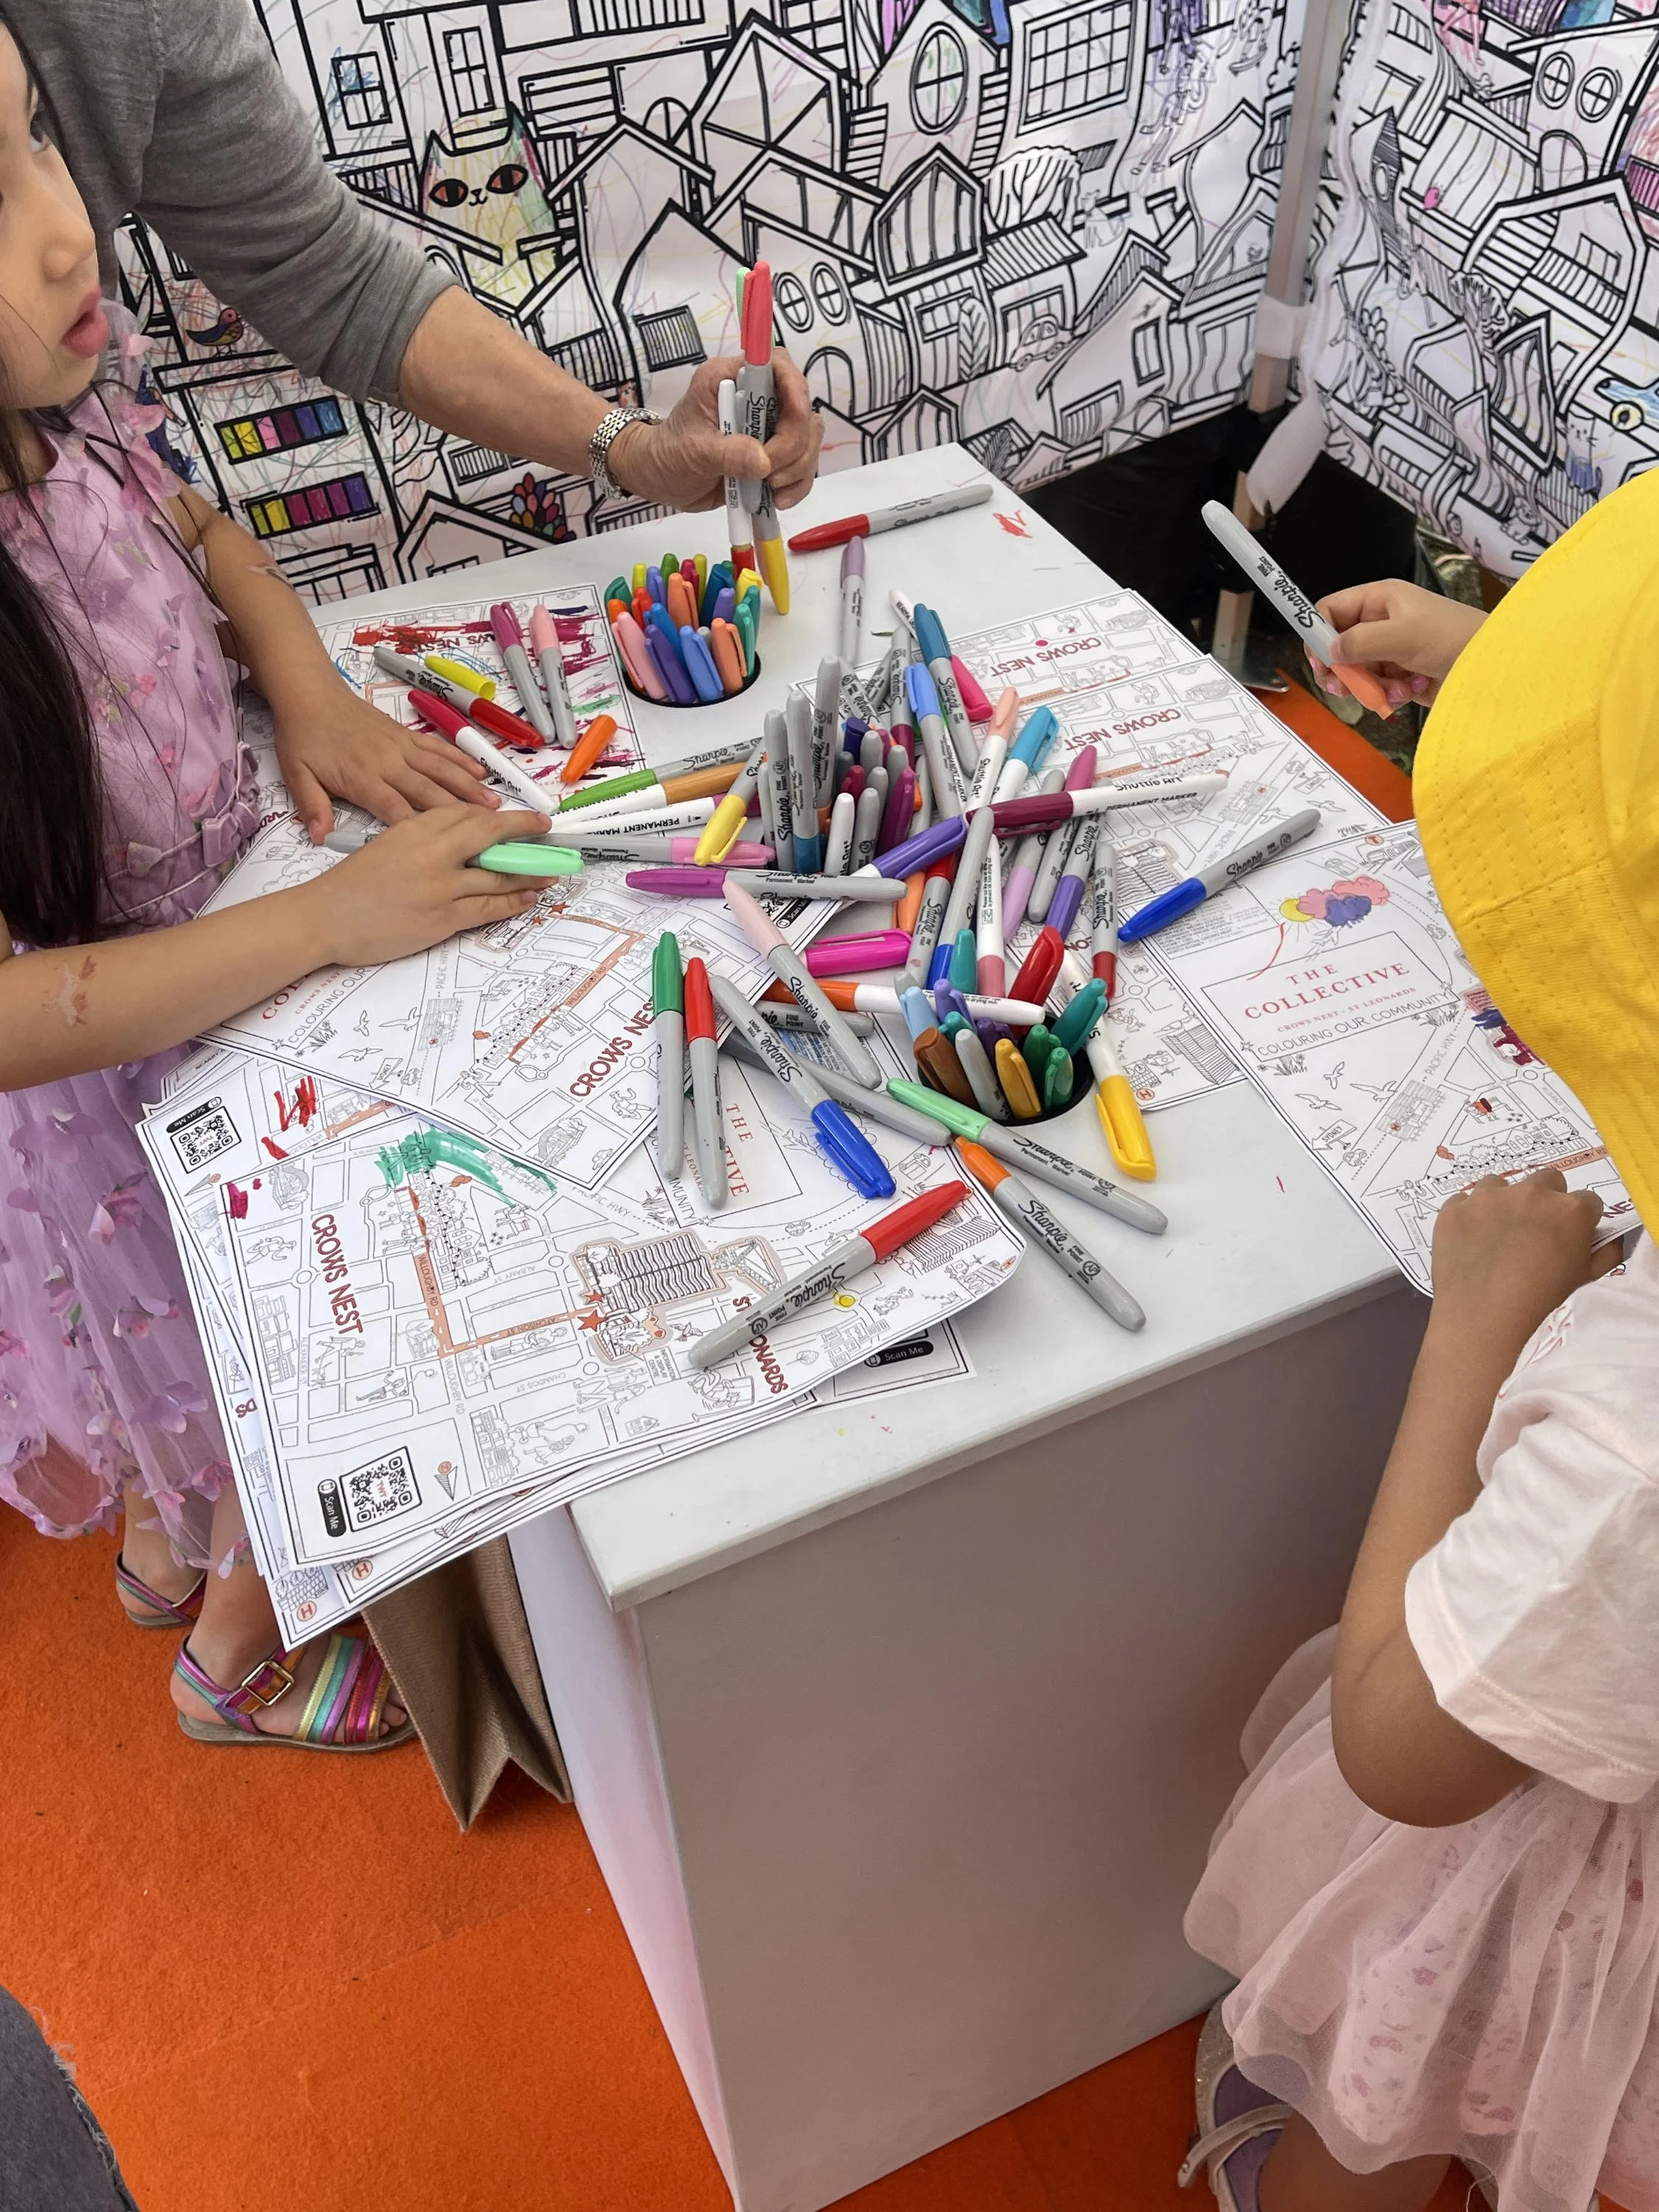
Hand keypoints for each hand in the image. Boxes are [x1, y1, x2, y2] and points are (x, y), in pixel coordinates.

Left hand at [273, 683, 495, 841]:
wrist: (310, 694)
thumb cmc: (303, 736)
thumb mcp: (296, 774)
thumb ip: (311, 806)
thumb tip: (319, 837)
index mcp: (362, 777)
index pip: (395, 808)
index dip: (419, 829)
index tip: (444, 848)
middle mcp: (388, 762)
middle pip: (429, 790)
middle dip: (459, 812)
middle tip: (489, 829)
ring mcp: (400, 746)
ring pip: (441, 768)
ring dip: (469, 787)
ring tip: (495, 804)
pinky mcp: (406, 734)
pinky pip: (438, 747)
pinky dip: (461, 759)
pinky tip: (481, 771)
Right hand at [298, 807, 555, 966]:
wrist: (323, 917)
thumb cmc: (350, 885)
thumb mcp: (385, 845)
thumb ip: (421, 838)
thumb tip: (457, 841)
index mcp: (414, 828)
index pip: (466, 814)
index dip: (498, 815)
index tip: (518, 817)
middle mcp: (430, 851)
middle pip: (489, 834)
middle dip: (523, 830)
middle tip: (547, 831)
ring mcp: (439, 885)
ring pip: (496, 873)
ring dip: (528, 872)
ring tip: (551, 871)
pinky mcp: (441, 917)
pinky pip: (487, 906)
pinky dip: (512, 900)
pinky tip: (529, 896)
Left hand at [610, 351, 823, 513]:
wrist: (662, 479)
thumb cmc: (669, 454)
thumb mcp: (693, 451)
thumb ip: (728, 453)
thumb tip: (764, 461)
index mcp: (731, 378)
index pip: (777, 366)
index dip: (794, 388)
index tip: (796, 417)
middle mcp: (755, 397)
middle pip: (801, 410)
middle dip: (793, 446)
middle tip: (769, 474)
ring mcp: (768, 428)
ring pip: (808, 439)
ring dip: (798, 468)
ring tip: (771, 490)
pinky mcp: (774, 456)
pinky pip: (803, 466)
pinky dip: (798, 484)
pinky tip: (778, 501)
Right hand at [1309, 581, 1487, 707]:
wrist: (1492, 668)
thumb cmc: (1452, 638)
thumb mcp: (1402, 635)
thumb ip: (1360, 641)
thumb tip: (1328, 651)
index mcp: (1380, 601)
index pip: (1332, 610)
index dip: (1318, 633)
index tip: (1320, 661)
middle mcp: (1382, 624)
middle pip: (1339, 647)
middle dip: (1342, 670)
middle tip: (1342, 688)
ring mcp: (1391, 652)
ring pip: (1357, 673)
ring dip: (1370, 686)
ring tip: (1394, 690)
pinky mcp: (1401, 677)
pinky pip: (1377, 689)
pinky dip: (1388, 695)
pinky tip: (1410, 692)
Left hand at [1430, 1170, 1604, 1354]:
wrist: (1483, 1314)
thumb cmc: (1543, 1299)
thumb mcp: (1586, 1278)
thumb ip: (1605, 1252)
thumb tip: (1607, 1239)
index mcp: (1570, 1209)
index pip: (1587, 1201)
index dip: (1580, 1220)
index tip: (1569, 1237)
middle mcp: (1532, 1192)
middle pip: (1547, 1180)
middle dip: (1545, 1200)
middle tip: (1533, 1230)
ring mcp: (1489, 1197)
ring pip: (1499, 1184)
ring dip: (1502, 1202)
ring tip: (1495, 1234)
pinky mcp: (1455, 1208)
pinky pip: (1463, 1203)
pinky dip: (1467, 1217)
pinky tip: (1468, 1242)